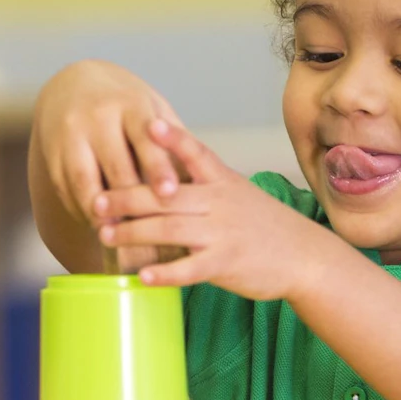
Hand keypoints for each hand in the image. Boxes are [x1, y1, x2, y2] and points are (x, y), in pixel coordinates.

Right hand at [33, 60, 187, 225]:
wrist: (73, 85)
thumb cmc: (127, 106)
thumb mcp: (152, 110)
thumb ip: (172, 141)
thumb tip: (199, 184)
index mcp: (130, 105)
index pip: (145, 137)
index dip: (157, 167)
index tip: (170, 193)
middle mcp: (97, 117)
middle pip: (116, 165)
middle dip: (132, 201)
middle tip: (152, 231)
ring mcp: (70, 135)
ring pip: (86, 181)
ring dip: (103, 213)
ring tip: (123, 237)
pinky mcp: (51, 154)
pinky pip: (66, 189)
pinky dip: (83, 211)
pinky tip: (100, 227)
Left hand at [93, 121, 340, 300]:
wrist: (304, 256)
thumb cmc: (263, 224)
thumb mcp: (236, 192)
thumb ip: (200, 182)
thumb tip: (159, 169)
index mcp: (221, 181)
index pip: (195, 153)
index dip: (172, 138)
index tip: (148, 124)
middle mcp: (220, 202)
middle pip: (166, 195)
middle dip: (128, 197)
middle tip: (96, 201)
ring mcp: (222, 233)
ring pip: (169, 229)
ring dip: (134, 232)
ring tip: (105, 235)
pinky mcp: (225, 264)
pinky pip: (188, 269)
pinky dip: (163, 273)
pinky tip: (141, 275)